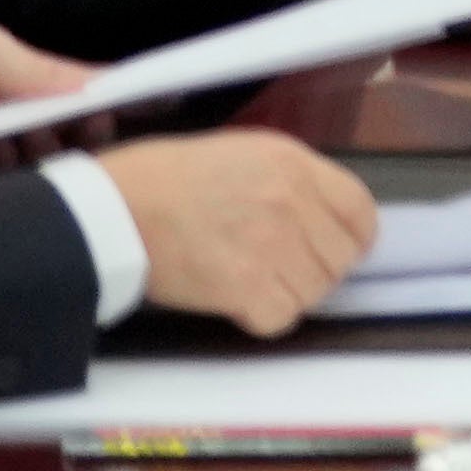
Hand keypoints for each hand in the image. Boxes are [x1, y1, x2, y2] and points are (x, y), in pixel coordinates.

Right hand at [90, 127, 383, 332]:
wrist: (111, 208)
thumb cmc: (165, 178)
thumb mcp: (242, 152)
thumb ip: (290, 179)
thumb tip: (321, 214)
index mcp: (294, 164)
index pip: (360, 210)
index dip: (354, 238)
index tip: (340, 250)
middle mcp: (291, 202)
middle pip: (340, 257)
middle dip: (318, 269)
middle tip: (284, 272)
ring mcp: (269, 245)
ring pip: (315, 291)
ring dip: (291, 295)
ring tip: (257, 285)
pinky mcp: (241, 286)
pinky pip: (280, 317)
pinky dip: (264, 318)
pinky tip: (241, 304)